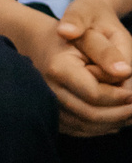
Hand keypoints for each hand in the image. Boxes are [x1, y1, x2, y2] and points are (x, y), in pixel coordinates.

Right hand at [12, 11, 131, 136]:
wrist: (40, 41)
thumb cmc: (72, 36)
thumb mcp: (91, 33)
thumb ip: (108, 52)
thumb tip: (125, 72)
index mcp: (59, 68)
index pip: (95, 93)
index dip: (120, 96)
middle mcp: (48, 89)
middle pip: (90, 114)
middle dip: (119, 114)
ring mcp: (46, 103)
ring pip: (84, 126)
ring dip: (112, 123)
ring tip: (130, 114)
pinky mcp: (50, 112)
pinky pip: (76, 129)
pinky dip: (99, 128)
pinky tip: (115, 119)